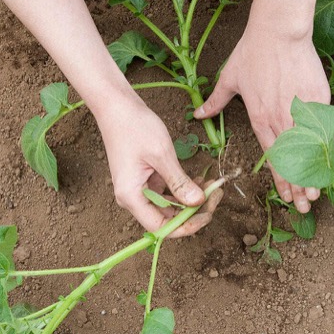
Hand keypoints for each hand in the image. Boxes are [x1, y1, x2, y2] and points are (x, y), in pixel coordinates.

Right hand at [96, 98, 219, 237]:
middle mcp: (133, 198)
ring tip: (212, 185)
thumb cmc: (134, 127)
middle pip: (167, 218)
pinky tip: (200, 180)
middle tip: (217, 194)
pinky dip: (184, 188)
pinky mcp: (145, 179)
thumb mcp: (161, 155)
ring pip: (170, 205)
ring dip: (191, 199)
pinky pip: (167, 192)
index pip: (161, 227)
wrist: (116, 106)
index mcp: (131, 197)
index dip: (186, 226)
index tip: (208, 213)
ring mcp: (139, 189)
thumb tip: (198, 203)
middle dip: (194, 210)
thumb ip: (179, 182)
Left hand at [194, 0, 328, 212]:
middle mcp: (281, 121)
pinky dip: (326, 147)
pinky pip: (322, 129)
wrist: (278, 33)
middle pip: (291, 162)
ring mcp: (301, 112)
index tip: (286, 197)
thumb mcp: (229, 79)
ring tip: (317, 194)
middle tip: (304, 207)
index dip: (280, 180)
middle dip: (298, 187)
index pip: (271, 158)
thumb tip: (198, 113)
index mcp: (260, 119)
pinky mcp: (318, 101)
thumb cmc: (252, 54)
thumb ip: (215, 101)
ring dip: (313, 175)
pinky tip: (329, 163)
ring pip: (308, 152)